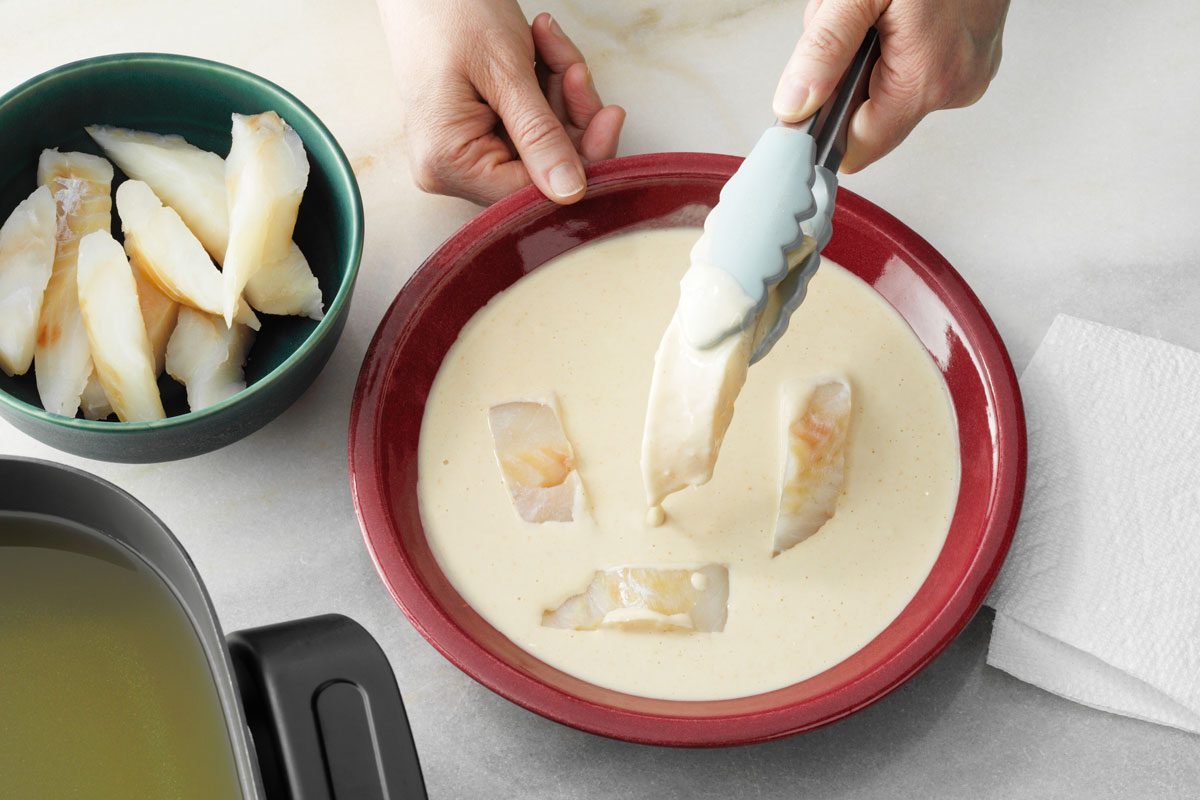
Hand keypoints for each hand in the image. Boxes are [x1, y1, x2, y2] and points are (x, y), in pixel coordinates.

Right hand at [378, 0, 625, 204]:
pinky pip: (529, 122)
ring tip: (551, 41)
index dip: (580, 159)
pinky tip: (542, 46)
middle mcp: (453, 167)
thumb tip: (571, 193)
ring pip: (542, 142)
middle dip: (570, 115)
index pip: (531, 190)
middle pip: (540, 168)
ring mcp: (465, 149)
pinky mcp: (478, 129)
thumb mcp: (505, 72)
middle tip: (577, 68)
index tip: (610, 116)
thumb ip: (540, 135)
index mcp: (448, 163)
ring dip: (559, 91)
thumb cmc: (450, 12)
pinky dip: (545, 85)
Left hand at [773, 0, 1008, 171]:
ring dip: (867, 56)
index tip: (804, 97)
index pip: (855, 148)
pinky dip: (892, 43)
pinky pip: (911, 67)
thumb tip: (794, 105)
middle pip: (868, 115)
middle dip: (845, 75)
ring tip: (880, 9)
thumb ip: (824, 50)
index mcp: (928, 81)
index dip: (821, 126)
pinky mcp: (973, 56)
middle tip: (853, 22)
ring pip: (887, 89)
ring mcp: (969, 72)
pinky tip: (900, 12)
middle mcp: (956, 87)